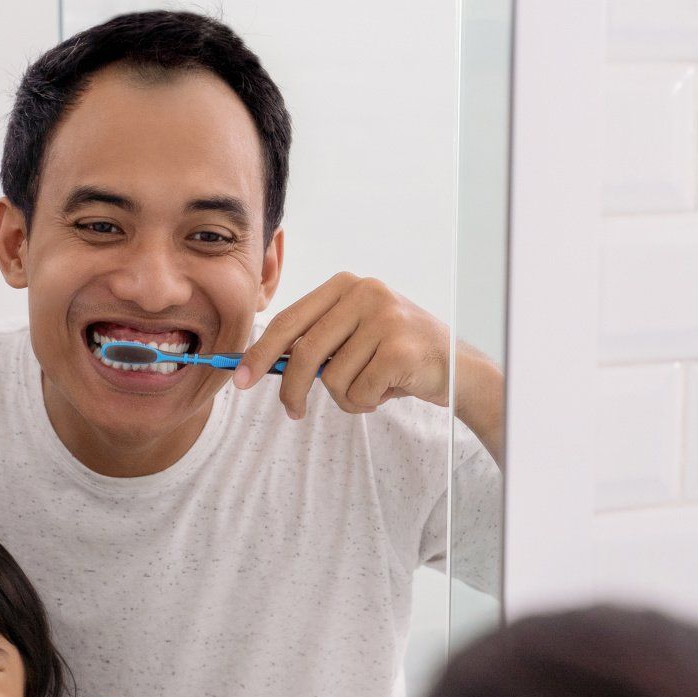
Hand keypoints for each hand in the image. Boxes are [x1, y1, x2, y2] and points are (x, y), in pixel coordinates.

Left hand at [233, 272, 449, 420]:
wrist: (457, 368)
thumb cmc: (396, 355)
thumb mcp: (354, 336)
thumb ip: (317, 342)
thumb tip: (262, 365)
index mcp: (345, 285)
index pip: (289, 320)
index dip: (260, 353)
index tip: (240, 379)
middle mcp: (364, 293)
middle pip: (304, 351)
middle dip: (292, 389)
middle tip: (293, 412)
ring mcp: (384, 319)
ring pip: (333, 379)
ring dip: (346, 397)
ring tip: (371, 389)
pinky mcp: (400, 348)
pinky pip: (359, 391)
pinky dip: (368, 402)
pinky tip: (388, 391)